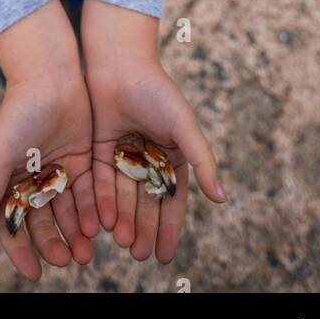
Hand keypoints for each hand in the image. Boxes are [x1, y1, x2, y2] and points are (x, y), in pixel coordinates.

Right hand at [0, 0, 98, 280]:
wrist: (49, 76)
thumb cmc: (18, 113)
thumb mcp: (0, 155)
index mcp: (9, 181)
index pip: (13, 226)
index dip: (22, 251)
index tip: (34, 274)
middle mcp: (34, 180)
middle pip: (44, 223)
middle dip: (55, 243)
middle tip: (70, 261)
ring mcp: (59, 171)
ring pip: (68, 211)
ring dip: (76, 233)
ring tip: (88, 252)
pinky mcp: (83, 160)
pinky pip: (88, 192)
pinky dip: (92, 210)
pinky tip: (100, 226)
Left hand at [82, 0, 227, 262]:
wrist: (119, 62)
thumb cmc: (157, 91)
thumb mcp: (183, 126)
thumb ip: (201, 161)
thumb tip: (221, 198)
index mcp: (172, 156)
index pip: (171, 200)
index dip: (169, 228)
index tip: (165, 256)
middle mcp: (147, 159)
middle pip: (145, 203)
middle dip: (143, 229)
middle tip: (139, 255)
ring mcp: (122, 155)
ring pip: (122, 196)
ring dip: (123, 220)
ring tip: (123, 243)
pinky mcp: (98, 148)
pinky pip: (101, 180)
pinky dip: (103, 201)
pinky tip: (102, 221)